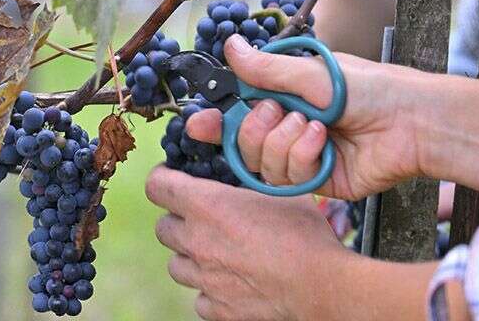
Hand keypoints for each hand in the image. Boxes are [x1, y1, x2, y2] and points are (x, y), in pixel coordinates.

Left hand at [145, 165, 355, 320]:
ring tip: (218, 252)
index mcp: (208, 206)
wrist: (320, 286)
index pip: (157, 186)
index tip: (172, 177)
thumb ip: (253, 181)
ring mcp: (204, 279)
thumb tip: (247, 172)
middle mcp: (197, 242)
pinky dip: (210, 289)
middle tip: (202, 218)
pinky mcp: (216, 308)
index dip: (162, 178)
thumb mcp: (281, 191)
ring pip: (177, 265)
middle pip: (163, 227)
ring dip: (191, 255)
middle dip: (178, 220)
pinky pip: (200, 296)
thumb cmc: (304, 234)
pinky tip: (233, 281)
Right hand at [185, 34, 422, 199]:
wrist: (410, 123)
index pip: (240, 110)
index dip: (217, 120)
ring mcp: (303, 156)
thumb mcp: (311, 73)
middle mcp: (291, 126)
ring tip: (316, 126)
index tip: (199, 124)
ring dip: (285, 142)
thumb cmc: (368, 88)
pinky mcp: (317, 182)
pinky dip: (302, 159)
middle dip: (256, 128)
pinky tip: (325, 145)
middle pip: (244, 142)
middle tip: (279, 112)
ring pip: (262, 164)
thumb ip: (266, 69)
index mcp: (288, 96)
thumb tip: (230, 44)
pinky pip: (287, 180)